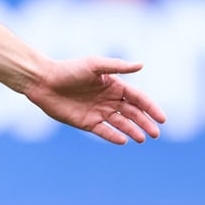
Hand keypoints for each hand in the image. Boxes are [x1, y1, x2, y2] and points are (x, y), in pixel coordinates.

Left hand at [25, 57, 165, 143]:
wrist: (43, 81)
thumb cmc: (68, 70)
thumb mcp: (94, 65)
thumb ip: (117, 66)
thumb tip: (141, 65)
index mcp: (113, 86)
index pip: (138, 98)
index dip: (150, 108)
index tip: (162, 118)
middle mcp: (108, 100)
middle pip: (132, 113)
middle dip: (145, 122)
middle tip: (155, 133)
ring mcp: (98, 112)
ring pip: (120, 123)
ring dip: (132, 130)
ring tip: (142, 138)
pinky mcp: (86, 122)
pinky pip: (103, 131)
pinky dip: (113, 136)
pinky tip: (123, 140)